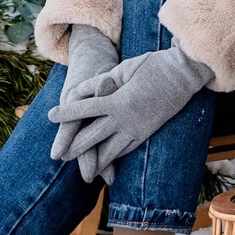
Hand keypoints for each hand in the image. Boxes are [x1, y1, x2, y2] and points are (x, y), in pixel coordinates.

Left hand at [47, 40, 214, 183]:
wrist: (184, 74)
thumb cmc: (153, 65)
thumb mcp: (123, 69)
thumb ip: (101, 83)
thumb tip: (83, 92)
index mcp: (117, 101)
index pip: (85, 109)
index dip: (66, 113)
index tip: (50, 116)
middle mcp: (125, 119)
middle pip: (92, 137)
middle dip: (74, 146)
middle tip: (58, 154)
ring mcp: (137, 129)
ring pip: (110, 151)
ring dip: (94, 160)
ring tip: (83, 169)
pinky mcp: (147, 133)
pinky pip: (126, 149)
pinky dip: (114, 156)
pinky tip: (106, 160)